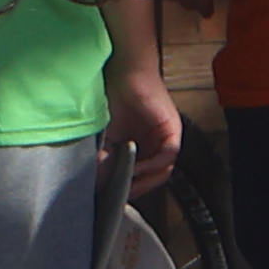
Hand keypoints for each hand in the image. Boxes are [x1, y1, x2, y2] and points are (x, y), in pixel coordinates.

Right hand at [104, 52, 185, 191]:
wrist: (121, 72)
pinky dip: (153, 164)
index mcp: (145, 146)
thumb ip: (103, 158)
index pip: (143, 176)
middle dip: (138, 187)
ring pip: (164, 169)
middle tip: (120, 194)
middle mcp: (158, 143)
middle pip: (155, 176)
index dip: (130, 187)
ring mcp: (167, 136)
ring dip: (145, 178)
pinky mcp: (172, 128)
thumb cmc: (112, 99)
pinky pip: (168, 154)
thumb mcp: (105, 136)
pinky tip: (136, 166)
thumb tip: (95, 184)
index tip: (113, 195)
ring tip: (126, 180)